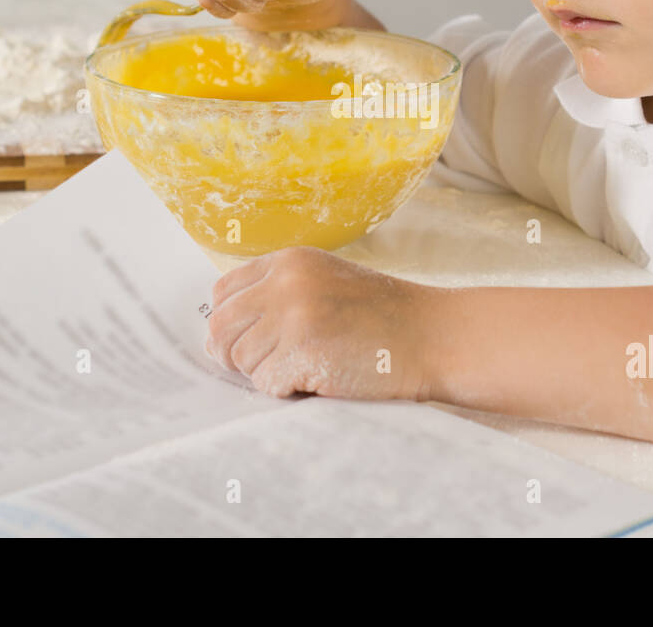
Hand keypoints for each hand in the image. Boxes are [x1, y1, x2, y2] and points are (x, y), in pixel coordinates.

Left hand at [205, 246, 438, 400]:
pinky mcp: (302, 351)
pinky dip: (288, 391)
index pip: (223, 293)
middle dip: (239, 356)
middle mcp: (285, 282)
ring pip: (242, 361)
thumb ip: (279, 295)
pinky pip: (266, 385)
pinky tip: (321, 379)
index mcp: (289, 261)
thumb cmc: (384, 318)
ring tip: (310, 368)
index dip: (231, 324)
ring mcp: (292, 315)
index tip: (251, 341)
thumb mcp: (326, 283)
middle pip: (221, 330)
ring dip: (269, 375)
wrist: (433, 336)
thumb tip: (219, 338)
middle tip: (274, 366)